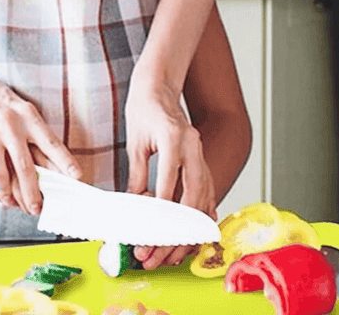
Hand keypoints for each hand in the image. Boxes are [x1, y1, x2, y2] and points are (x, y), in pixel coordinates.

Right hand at [0, 64, 82, 214]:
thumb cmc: (1, 102)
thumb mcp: (23, 109)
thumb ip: (36, 132)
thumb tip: (54, 163)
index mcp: (26, 115)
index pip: (49, 141)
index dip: (64, 160)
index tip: (76, 175)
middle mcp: (9, 124)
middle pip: (24, 165)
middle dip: (32, 192)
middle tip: (37, 208)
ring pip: (1, 175)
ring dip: (7, 195)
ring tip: (12, 203)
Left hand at [125, 78, 216, 268]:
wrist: (160, 84)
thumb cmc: (144, 106)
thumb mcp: (135, 141)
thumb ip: (136, 175)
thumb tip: (132, 207)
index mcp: (176, 141)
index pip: (169, 190)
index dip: (158, 218)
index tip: (146, 239)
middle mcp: (195, 149)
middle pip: (192, 202)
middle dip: (175, 233)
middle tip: (156, 254)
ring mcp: (202, 154)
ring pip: (203, 201)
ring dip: (188, 230)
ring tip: (171, 252)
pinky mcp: (202, 159)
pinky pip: (207, 193)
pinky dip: (199, 215)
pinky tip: (191, 234)